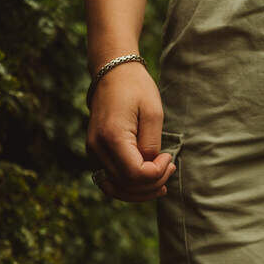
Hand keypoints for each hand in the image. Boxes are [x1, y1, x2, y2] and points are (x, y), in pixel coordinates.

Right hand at [85, 62, 175, 201]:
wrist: (113, 72)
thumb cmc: (136, 88)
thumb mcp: (153, 114)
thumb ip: (152, 145)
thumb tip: (150, 169)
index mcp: (112, 136)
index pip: (135, 175)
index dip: (157, 174)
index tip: (168, 157)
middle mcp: (97, 147)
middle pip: (126, 185)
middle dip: (153, 184)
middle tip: (170, 168)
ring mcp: (93, 151)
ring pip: (116, 188)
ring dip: (141, 191)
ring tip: (162, 182)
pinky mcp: (96, 153)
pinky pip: (112, 180)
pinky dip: (130, 186)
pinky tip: (148, 182)